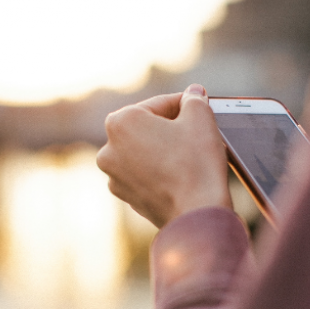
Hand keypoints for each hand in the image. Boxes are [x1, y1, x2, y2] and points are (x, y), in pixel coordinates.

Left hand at [96, 84, 231, 227]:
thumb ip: (195, 99)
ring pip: (146, 151)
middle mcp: (108, 149)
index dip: (186, 104)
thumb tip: (194, 93)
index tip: (200, 108)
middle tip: (198, 132)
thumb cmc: (196, 164)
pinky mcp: (127, 196)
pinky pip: (145, 174)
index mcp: (121, 122)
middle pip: (148, 127)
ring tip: (192, 154)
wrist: (196, 215)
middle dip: (173, 127)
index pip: (160, 104)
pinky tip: (182, 174)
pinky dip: (161, 171)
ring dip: (166, 149)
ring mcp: (115, 176)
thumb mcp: (201, 117)